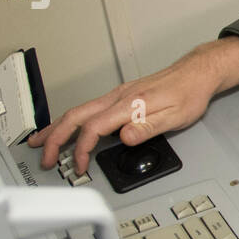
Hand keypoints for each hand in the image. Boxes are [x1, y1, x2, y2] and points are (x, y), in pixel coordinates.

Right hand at [28, 37, 238, 174]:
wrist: (197, 73)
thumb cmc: (189, 93)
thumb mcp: (175, 116)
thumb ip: (148, 128)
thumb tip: (125, 138)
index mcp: (130, 104)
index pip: (95, 128)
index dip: (81, 149)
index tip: (78, 165)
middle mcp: (119, 96)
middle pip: (76, 116)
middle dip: (55, 137)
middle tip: (43, 155)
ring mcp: (117, 95)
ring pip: (79, 110)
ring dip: (58, 127)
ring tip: (42, 141)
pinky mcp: (120, 96)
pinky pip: (88, 108)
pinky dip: (72, 120)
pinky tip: (68, 127)